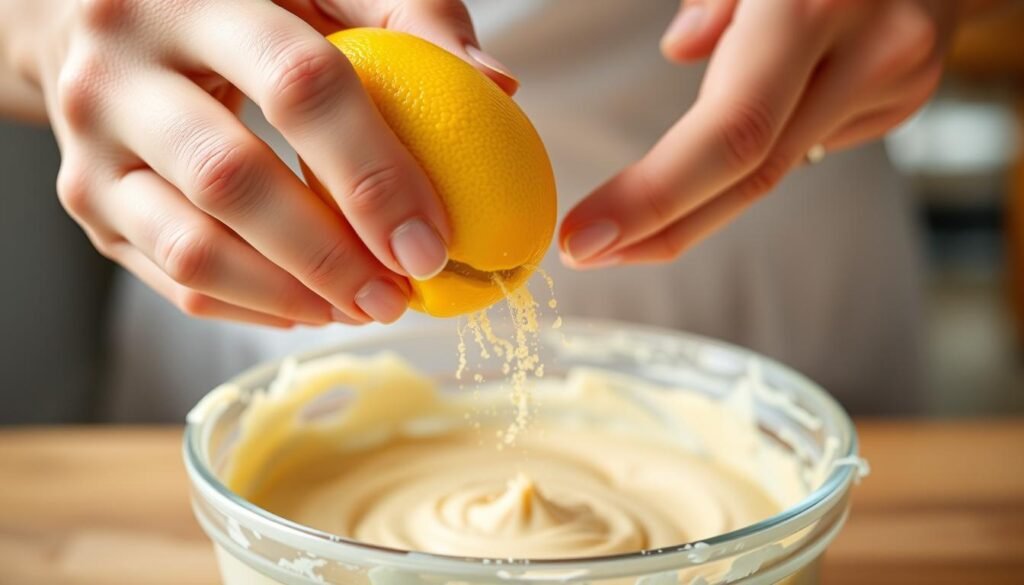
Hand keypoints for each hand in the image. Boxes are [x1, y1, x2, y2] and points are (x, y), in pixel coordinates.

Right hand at [6, 0, 514, 325]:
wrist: (89, 15)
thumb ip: (405, 13)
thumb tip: (498, 88)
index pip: (296, 85)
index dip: (373, 173)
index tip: (431, 243)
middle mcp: (119, 69)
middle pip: (232, 180)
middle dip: (331, 255)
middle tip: (398, 297)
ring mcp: (89, 146)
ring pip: (192, 247)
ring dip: (292, 295)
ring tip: (362, 307)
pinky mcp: (86, 204)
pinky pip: (170, 279)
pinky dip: (251, 308)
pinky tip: (310, 307)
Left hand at [559, 0, 964, 267]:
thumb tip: (681, 51)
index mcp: (811, 7)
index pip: (730, 133)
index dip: (656, 197)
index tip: (588, 238)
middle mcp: (865, 54)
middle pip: (754, 177)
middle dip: (664, 227)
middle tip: (592, 252)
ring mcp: (896, 84)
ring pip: (781, 169)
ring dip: (701, 205)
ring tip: (631, 226)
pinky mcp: (904, 100)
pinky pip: (812, 142)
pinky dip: (761, 151)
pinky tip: (738, 140)